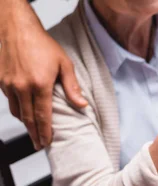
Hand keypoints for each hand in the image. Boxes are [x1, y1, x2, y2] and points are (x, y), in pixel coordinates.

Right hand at [0, 26, 87, 149]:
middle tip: (39, 144)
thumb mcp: (64, 64)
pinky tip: (24, 112)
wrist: (17, 30)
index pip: (42, 115)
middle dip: (34, 133)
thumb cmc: (43, 44)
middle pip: (27, 118)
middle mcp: (22, 87)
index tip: (46, 142)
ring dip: (25, 123)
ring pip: (17, 111)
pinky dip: (18, 109)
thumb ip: (72, 87)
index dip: (45, 131)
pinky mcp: (1, 81)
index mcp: (40, 84)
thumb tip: (82, 105)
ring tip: (33, 131)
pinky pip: (10, 101)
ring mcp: (9, 84)